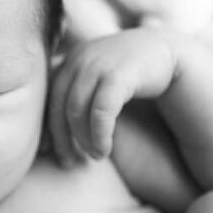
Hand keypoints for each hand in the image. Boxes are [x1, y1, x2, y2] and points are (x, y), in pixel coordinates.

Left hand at [49, 29, 181, 166]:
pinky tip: (105, 149)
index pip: (48, 98)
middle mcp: (79, 58)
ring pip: (77, 110)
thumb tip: (53, 123)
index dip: (47, 126)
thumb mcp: (97, 76)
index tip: (48, 151)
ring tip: (95, 157)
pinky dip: (100, 134)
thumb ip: (78, 90)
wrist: (166, 50)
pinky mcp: (118, 74)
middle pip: (59, 106)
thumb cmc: (128, 71)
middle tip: (70, 162)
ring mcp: (97, 64)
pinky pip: (101, 111)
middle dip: (62, 138)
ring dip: (84, 139)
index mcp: (70, 60)